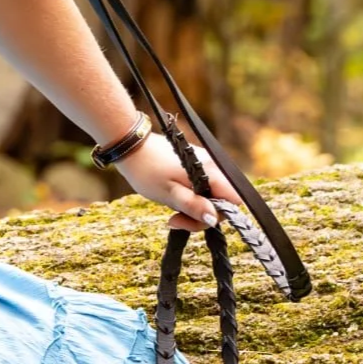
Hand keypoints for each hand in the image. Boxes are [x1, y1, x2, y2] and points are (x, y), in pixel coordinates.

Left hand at [114, 133, 242, 232]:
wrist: (129, 144)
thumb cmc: (147, 170)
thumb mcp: (169, 194)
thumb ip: (193, 206)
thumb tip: (214, 219)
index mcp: (209, 171)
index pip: (233, 200)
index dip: (217, 215)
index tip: (191, 219)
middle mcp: (211, 164)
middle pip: (221, 199)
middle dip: (201, 213)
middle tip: (175, 218)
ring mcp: (202, 163)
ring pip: (210, 194)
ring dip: (193, 206)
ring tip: (170, 208)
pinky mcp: (193, 163)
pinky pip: (201, 186)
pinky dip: (189, 196)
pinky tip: (172, 197)